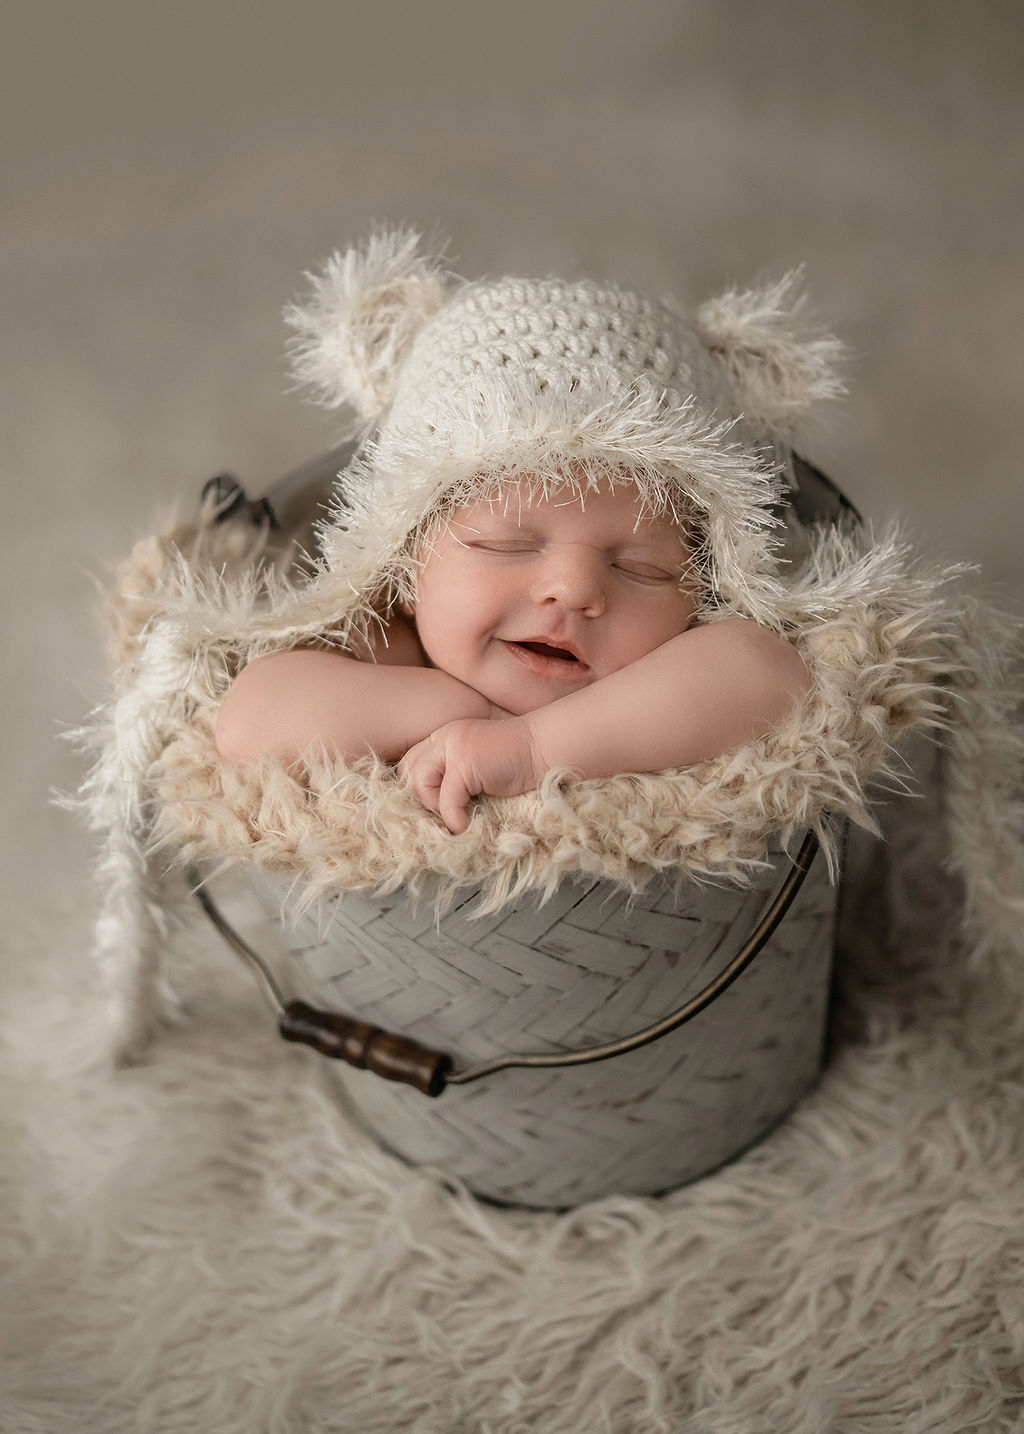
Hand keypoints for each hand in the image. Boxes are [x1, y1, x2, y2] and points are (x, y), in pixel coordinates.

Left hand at [398, 717, 546, 833]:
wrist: (545, 749)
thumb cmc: (517, 764)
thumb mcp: (476, 768)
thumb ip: (452, 777)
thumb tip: (429, 812)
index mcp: (443, 737)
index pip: (409, 764)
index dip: (414, 791)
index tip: (430, 812)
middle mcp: (442, 737)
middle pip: (406, 773)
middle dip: (419, 800)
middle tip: (441, 817)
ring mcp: (453, 747)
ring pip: (419, 784)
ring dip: (435, 809)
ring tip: (457, 818)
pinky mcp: (465, 762)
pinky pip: (445, 800)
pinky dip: (454, 819)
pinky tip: (466, 827)